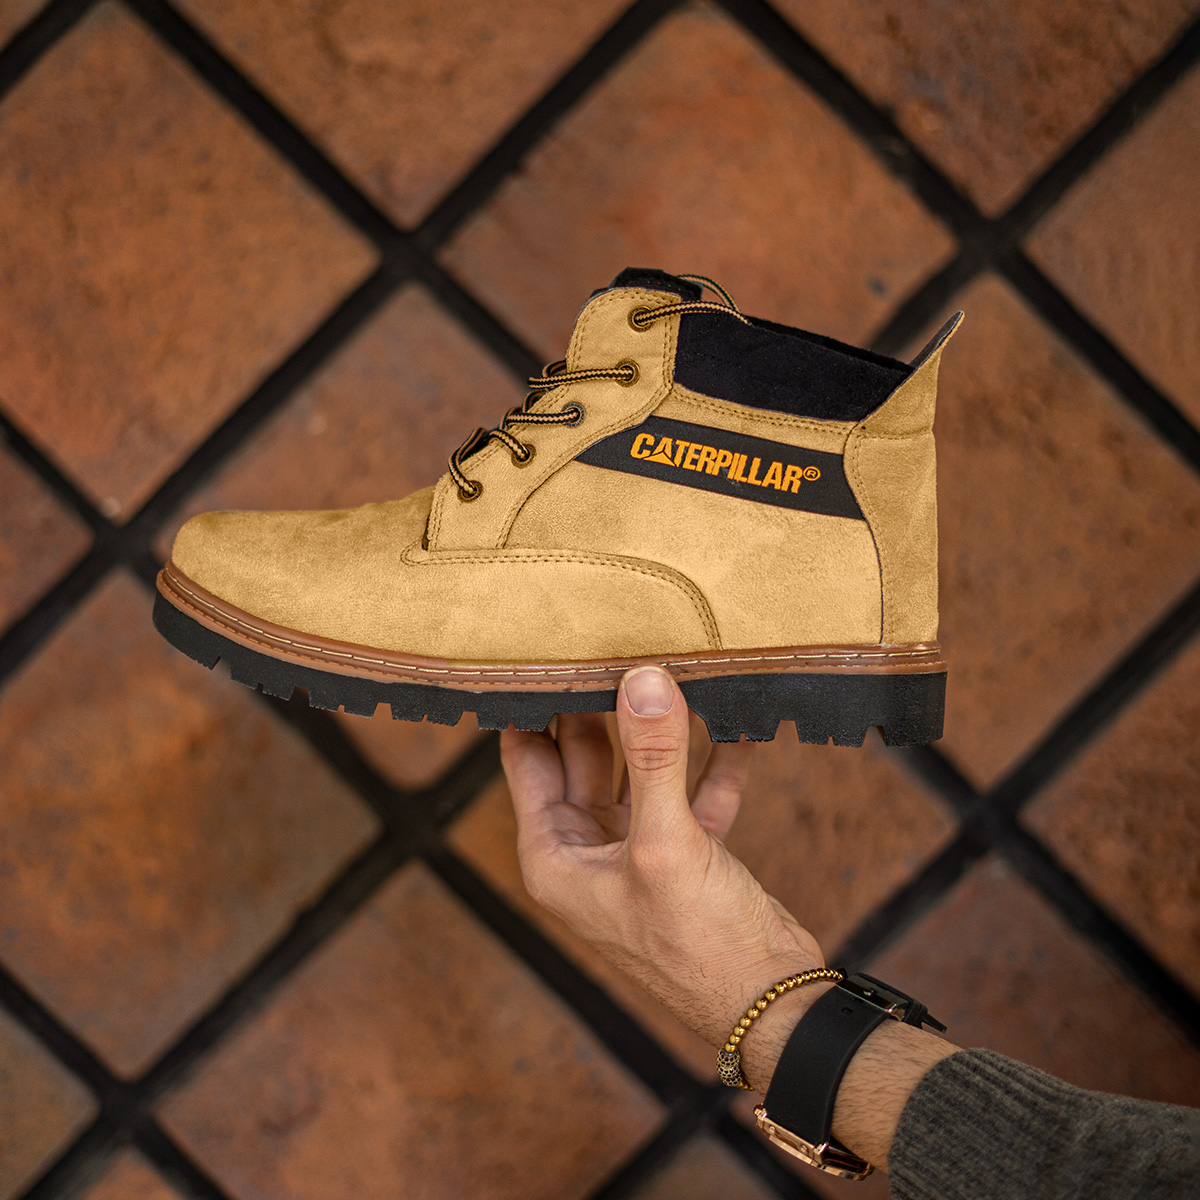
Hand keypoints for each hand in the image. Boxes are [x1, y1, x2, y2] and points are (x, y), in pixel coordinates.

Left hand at [500, 664, 828, 1087]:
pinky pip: (691, 791)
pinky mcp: (686, 854)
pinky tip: (737, 722)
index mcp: (555, 855)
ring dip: (659, 730)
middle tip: (618, 641)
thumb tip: (641, 681)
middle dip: (602, 705)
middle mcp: (588, 851)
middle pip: (584, 756)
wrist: (771, 1005)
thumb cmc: (698, 945)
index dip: (534, 705)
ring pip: (638, 770)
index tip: (548, 648)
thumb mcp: (668, 844)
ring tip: (676, 668)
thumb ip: (655, 759)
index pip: (528, 759)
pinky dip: (710, 761)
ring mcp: (637, 851)